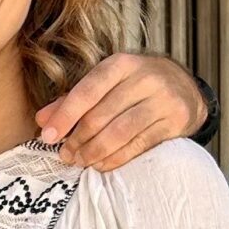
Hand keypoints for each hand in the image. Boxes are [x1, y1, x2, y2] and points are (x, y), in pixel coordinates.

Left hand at [34, 53, 204, 170]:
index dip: (65, 116)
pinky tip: (101, 164)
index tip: (47, 137)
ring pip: (119, 133)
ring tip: (80, 161)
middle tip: (65, 155)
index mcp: (122, 64)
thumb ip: (73, 100)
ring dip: (94, 152)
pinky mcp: (176, 120)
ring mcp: (164, 99)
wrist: (185, 88)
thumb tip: (42, 121)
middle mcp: (145, 78)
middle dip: (77, 140)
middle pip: (101, 116)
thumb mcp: (106, 85)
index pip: (87, 91)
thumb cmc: (135, 87)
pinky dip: (115, 159)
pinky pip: (138, 145)